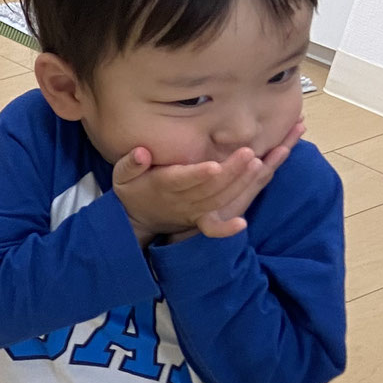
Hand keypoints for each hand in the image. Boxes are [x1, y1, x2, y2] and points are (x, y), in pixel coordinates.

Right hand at [112, 123, 299, 242]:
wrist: (136, 219)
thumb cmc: (133, 189)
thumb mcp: (122, 176)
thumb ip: (131, 164)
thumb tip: (142, 153)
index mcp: (162, 185)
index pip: (181, 180)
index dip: (197, 175)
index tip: (213, 166)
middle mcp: (180, 202)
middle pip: (207, 189)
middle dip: (230, 172)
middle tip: (249, 153)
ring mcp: (192, 213)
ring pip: (218, 201)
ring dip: (239, 185)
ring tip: (259, 163)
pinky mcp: (200, 220)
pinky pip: (215, 226)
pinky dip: (227, 228)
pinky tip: (242, 224)